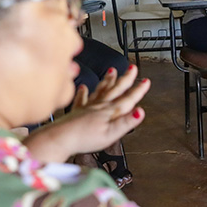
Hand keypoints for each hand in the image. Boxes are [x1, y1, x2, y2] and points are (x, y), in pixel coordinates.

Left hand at [24, 65, 150, 161]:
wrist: (61, 138)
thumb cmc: (85, 138)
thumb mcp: (111, 134)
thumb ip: (126, 122)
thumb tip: (141, 111)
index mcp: (109, 112)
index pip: (128, 99)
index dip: (138, 90)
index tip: (146, 81)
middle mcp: (99, 106)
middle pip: (115, 90)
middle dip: (125, 79)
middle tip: (132, 68)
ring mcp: (87, 107)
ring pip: (100, 90)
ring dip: (108, 80)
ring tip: (112, 70)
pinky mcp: (76, 112)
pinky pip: (81, 99)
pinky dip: (83, 92)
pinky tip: (83, 87)